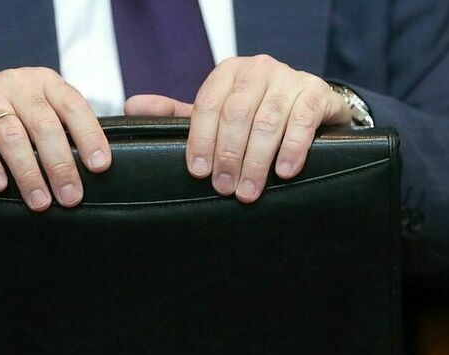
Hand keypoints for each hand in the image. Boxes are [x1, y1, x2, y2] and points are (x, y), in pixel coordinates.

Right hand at [0, 68, 110, 210]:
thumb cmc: (8, 113)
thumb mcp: (37, 111)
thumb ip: (61, 131)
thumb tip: (91, 172)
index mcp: (46, 83)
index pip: (74, 107)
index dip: (89, 136)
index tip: (99, 166)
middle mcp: (18, 84)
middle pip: (44, 125)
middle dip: (60, 165)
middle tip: (70, 197)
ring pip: (11, 135)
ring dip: (28, 173)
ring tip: (40, 201)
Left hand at [124, 55, 351, 202]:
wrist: (309, 107)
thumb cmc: (254, 114)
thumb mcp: (215, 114)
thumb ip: (176, 114)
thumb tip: (132, 107)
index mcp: (228, 72)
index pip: (208, 105)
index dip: (201, 140)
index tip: (197, 172)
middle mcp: (258, 69)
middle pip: (237, 114)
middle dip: (228, 156)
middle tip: (224, 189)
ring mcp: (289, 78)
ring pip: (268, 120)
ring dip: (257, 160)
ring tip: (249, 192)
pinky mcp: (317, 93)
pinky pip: (302, 121)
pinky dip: (292, 149)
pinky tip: (284, 172)